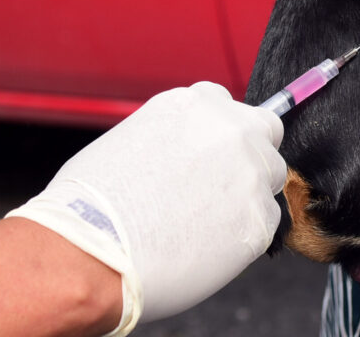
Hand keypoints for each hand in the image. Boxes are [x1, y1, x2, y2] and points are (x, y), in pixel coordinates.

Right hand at [7, 82, 285, 333]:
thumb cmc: (92, 205)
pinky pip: (266, 221)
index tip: (213, 153)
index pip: (232, 107)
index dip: (222, 134)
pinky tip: (206, 244)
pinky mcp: (260, 219)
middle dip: (249, 154)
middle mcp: (231, 130)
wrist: (88, 255)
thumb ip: (178, 136)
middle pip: (265, 133)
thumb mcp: (132, 139)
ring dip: (249, 193)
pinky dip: (244, 233)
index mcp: (196, 104)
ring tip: (204, 220)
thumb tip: (193, 150)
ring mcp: (251, 173)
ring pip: (270, 178)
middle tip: (218, 186)